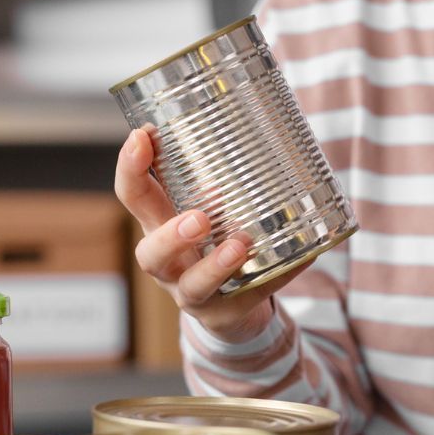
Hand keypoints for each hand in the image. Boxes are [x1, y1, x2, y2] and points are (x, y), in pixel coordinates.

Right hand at [115, 125, 308, 343]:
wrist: (230, 307)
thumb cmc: (213, 244)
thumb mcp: (208, 210)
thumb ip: (219, 176)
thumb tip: (264, 122)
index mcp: (160, 227)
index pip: (134, 197)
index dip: (131, 169)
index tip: (142, 137)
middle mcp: (169, 263)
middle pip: (150, 252)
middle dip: (171, 235)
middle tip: (198, 217)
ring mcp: (194, 293)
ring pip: (192, 286)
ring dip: (215, 266)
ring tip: (239, 245)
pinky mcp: (226, 313)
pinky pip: (251, 296)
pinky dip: (277, 276)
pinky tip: (302, 256)